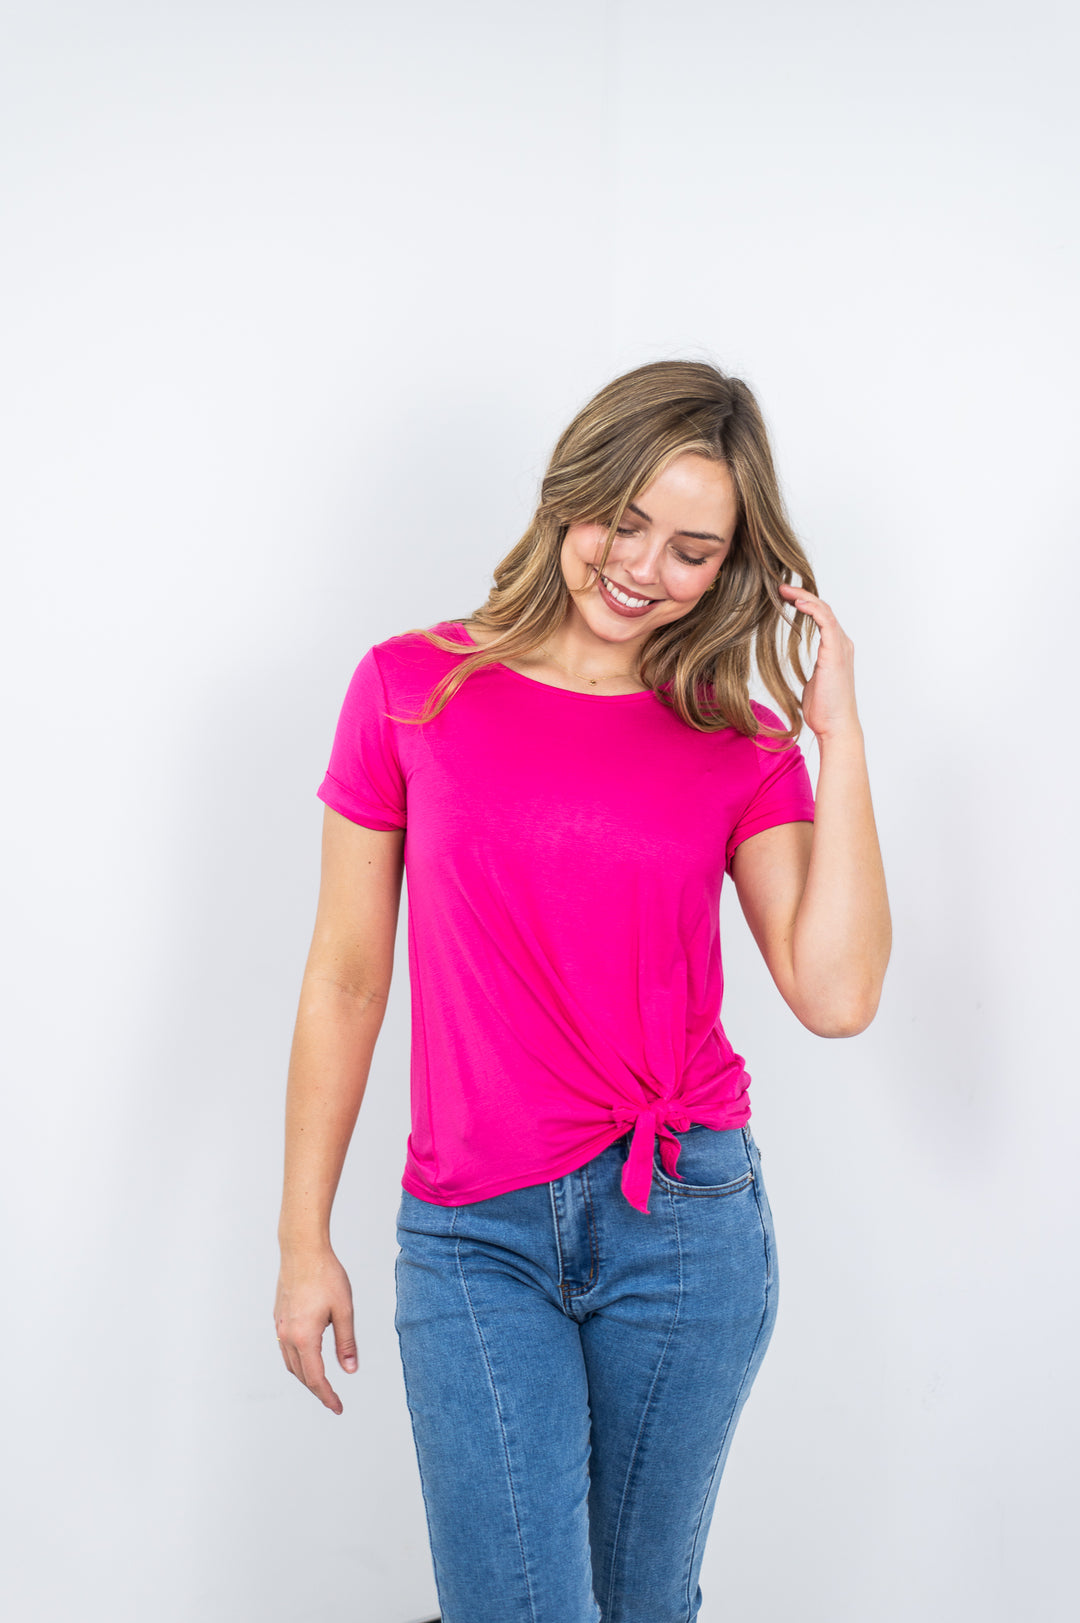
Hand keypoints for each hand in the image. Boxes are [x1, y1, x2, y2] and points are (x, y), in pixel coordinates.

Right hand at [274, 1246, 357, 1414]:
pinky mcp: (279, 1317)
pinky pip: (285, 1348)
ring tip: (322, 1383)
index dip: (327, 1396)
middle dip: (317, 1389)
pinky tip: (308, 1357)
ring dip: (305, 1376)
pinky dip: (297, 1360)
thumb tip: (350, 1370)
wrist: (302, 1249)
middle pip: (301, 1374)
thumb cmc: (326, 1275)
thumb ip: (346, 1343)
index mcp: (304, 1337)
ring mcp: (280, 1326)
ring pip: (290, 1363)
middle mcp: (287, 1336)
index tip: (338, 1408)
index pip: (315, 1378)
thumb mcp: (344, 1310)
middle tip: (333, 1400)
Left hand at [777, 582, 859, 742]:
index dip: (804, 604)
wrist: (835, 725)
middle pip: (822, 609)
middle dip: (802, 595)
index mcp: (835, 649)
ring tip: (784, 590)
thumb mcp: (812, 682)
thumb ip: (810, 669)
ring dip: (804, 597)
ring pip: (824, 610)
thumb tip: (793, 669)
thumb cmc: (824, 709)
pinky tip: (798, 603)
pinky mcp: (836, 651)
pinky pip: (825, 621)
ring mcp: (840, 646)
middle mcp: (841, 643)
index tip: (784, 597)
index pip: (821, 617)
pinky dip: (812, 608)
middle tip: (780, 588)